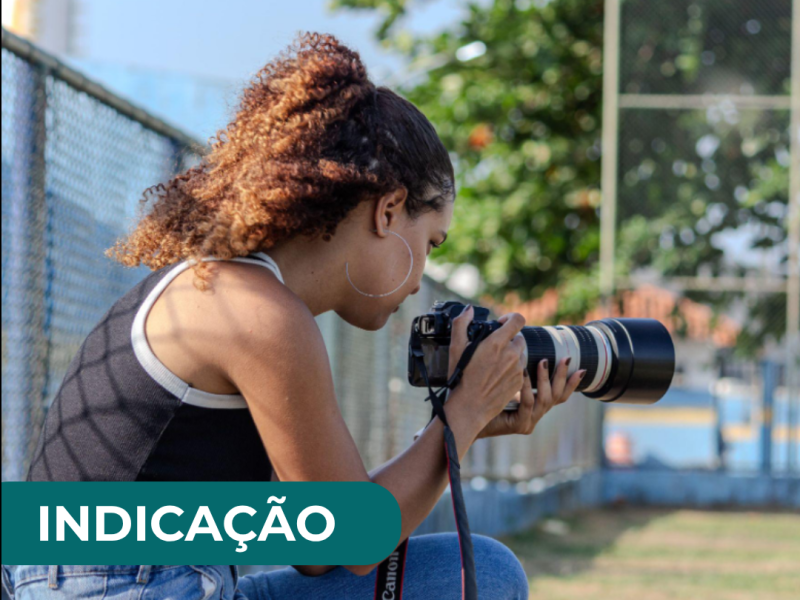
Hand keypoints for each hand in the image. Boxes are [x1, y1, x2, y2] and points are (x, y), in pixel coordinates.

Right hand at [445, 306, 527, 434]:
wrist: (470, 407)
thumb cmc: (460, 377)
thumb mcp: (456, 348)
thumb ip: (461, 324)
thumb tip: (469, 309)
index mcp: (496, 343)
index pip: (518, 320)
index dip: (510, 318)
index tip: (501, 323)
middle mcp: (511, 354)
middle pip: (519, 337)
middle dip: (508, 339)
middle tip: (494, 348)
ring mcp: (517, 369)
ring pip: (520, 353)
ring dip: (511, 354)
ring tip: (495, 363)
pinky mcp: (520, 381)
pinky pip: (520, 368)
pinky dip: (512, 368)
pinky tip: (498, 375)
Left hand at [478, 355, 584, 438]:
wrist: (464, 414)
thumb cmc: (480, 393)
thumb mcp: (503, 377)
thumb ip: (516, 367)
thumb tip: (526, 348)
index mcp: (533, 404)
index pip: (558, 392)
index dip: (571, 381)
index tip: (579, 365)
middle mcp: (535, 414)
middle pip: (559, 396)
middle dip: (564, 377)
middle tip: (566, 359)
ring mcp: (529, 421)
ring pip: (547, 399)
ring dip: (545, 379)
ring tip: (542, 361)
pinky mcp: (521, 425)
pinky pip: (528, 403)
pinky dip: (528, 387)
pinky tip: (524, 374)